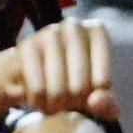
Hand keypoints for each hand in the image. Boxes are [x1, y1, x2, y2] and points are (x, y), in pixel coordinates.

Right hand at [2, 17, 117, 120]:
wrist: (33, 73)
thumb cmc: (75, 81)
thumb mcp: (97, 96)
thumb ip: (106, 104)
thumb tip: (95, 102)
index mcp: (96, 32)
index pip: (102, 82)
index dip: (93, 100)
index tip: (90, 98)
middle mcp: (73, 27)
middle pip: (80, 87)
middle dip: (74, 103)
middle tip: (70, 104)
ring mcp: (47, 34)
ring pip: (58, 89)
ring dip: (55, 105)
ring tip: (55, 105)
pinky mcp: (25, 47)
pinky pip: (37, 88)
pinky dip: (39, 102)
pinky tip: (39, 100)